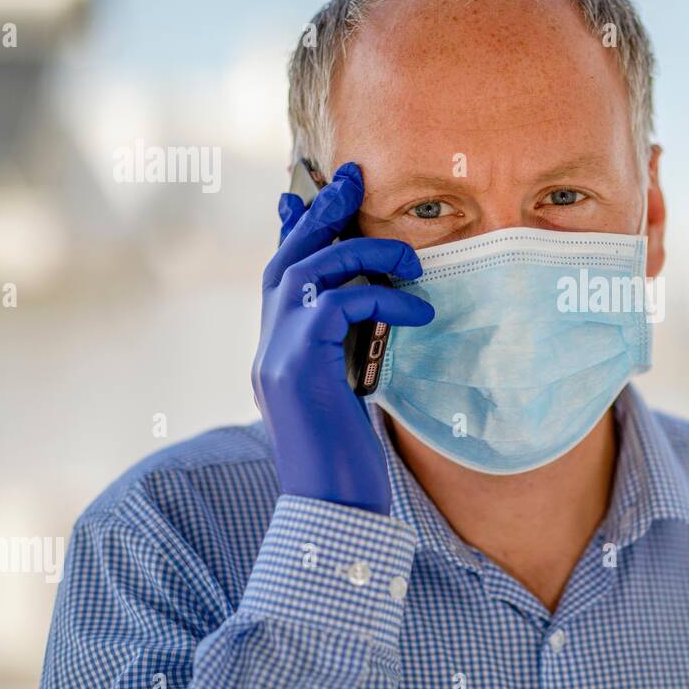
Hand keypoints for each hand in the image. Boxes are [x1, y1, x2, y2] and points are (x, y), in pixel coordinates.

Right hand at [252, 162, 433, 513]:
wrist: (332, 510)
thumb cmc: (349, 463)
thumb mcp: (349, 398)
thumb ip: (348, 355)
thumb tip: (372, 322)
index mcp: (278, 353)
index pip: (279, 278)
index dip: (290, 231)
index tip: (300, 193)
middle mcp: (267, 348)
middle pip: (286, 260)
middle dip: (320, 213)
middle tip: (354, 177)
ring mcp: (274, 356)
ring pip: (306, 272)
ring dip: (362, 252)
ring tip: (413, 260)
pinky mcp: (297, 367)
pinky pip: (338, 305)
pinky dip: (383, 298)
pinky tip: (421, 313)